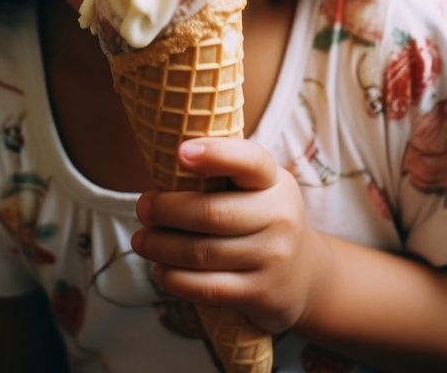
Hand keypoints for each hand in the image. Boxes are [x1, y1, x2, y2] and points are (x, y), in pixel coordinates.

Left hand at [131, 137, 327, 332]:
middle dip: (166, 209)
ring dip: (160, 246)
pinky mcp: (261, 294)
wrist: (304, 274)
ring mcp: (274, 258)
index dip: (215, 155)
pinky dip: (175, 279)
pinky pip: (207, 288)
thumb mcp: (255, 187)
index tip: (180, 152)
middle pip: (211, 212)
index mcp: (274, 180)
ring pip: (202, 253)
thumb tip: (163, 159)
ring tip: (141, 240)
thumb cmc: (261, 217)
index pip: (249, 161)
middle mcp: (280, 216)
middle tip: (143, 207)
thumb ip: (222, 171)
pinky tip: (160, 271)